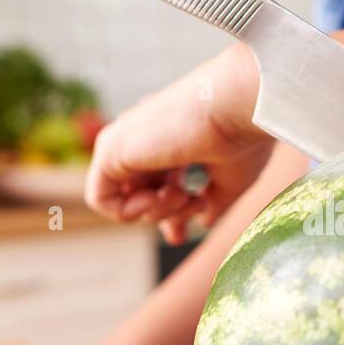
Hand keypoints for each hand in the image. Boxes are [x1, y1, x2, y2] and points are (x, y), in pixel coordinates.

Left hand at [86, 43, 273, 243]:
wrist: (236, 110)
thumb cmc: (241, 138)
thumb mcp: (229, 182)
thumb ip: (212, 203)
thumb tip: (203, 222)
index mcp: (173, 141)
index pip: (157, 184)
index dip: (168, 214)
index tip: (180, 234)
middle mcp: (147, 139)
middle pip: (141, 196)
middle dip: (167, 215)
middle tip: (195, 203)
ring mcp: (127, 142)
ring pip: (124, 199)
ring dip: (156, 212)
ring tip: (181, 192)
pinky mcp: (110, 148)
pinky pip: (101, 199)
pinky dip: (127, 212)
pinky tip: (155, 198)